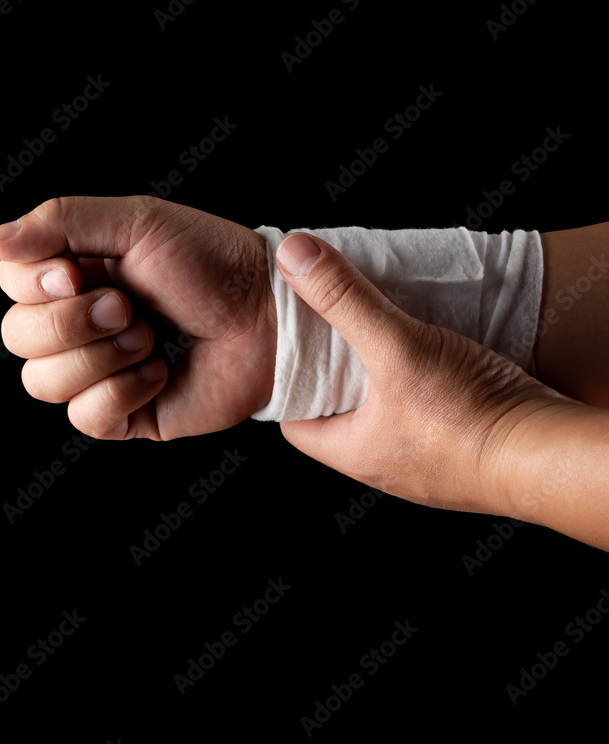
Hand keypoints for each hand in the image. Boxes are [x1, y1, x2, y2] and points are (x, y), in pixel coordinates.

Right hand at [0, 196, 276, 440]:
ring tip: (150, 338)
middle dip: (74, 323)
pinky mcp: (121, 413)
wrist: (266, 317)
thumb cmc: (209, 262)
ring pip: (43, 382)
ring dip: (102, 358)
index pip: (11, 285)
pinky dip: (122, 392)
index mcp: (73, 274)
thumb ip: (59, 221)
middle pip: (17, 338)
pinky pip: (84, 418)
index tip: (79, 273)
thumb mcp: (136, 221)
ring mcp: (96, 371)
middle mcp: (76, 324)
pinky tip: (158, 373)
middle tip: (128, 307)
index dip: (36, 285)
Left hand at [274, 231, 579, 516]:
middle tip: (337, 337)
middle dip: (337, 380)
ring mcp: (428, 466)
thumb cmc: (469, 416)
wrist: (548, 454)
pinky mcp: (467, 456)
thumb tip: (294, 255)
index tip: (295, 351)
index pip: (297, 425)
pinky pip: (433, 420)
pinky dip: (428, 390)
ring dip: (386, 383)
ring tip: (387, 341)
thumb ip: (344, 299)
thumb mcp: (395, 345)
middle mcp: (387, 467)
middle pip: (342, 419)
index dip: (291, 387)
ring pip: (389, 419)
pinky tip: (440, 361)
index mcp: (354, 452)